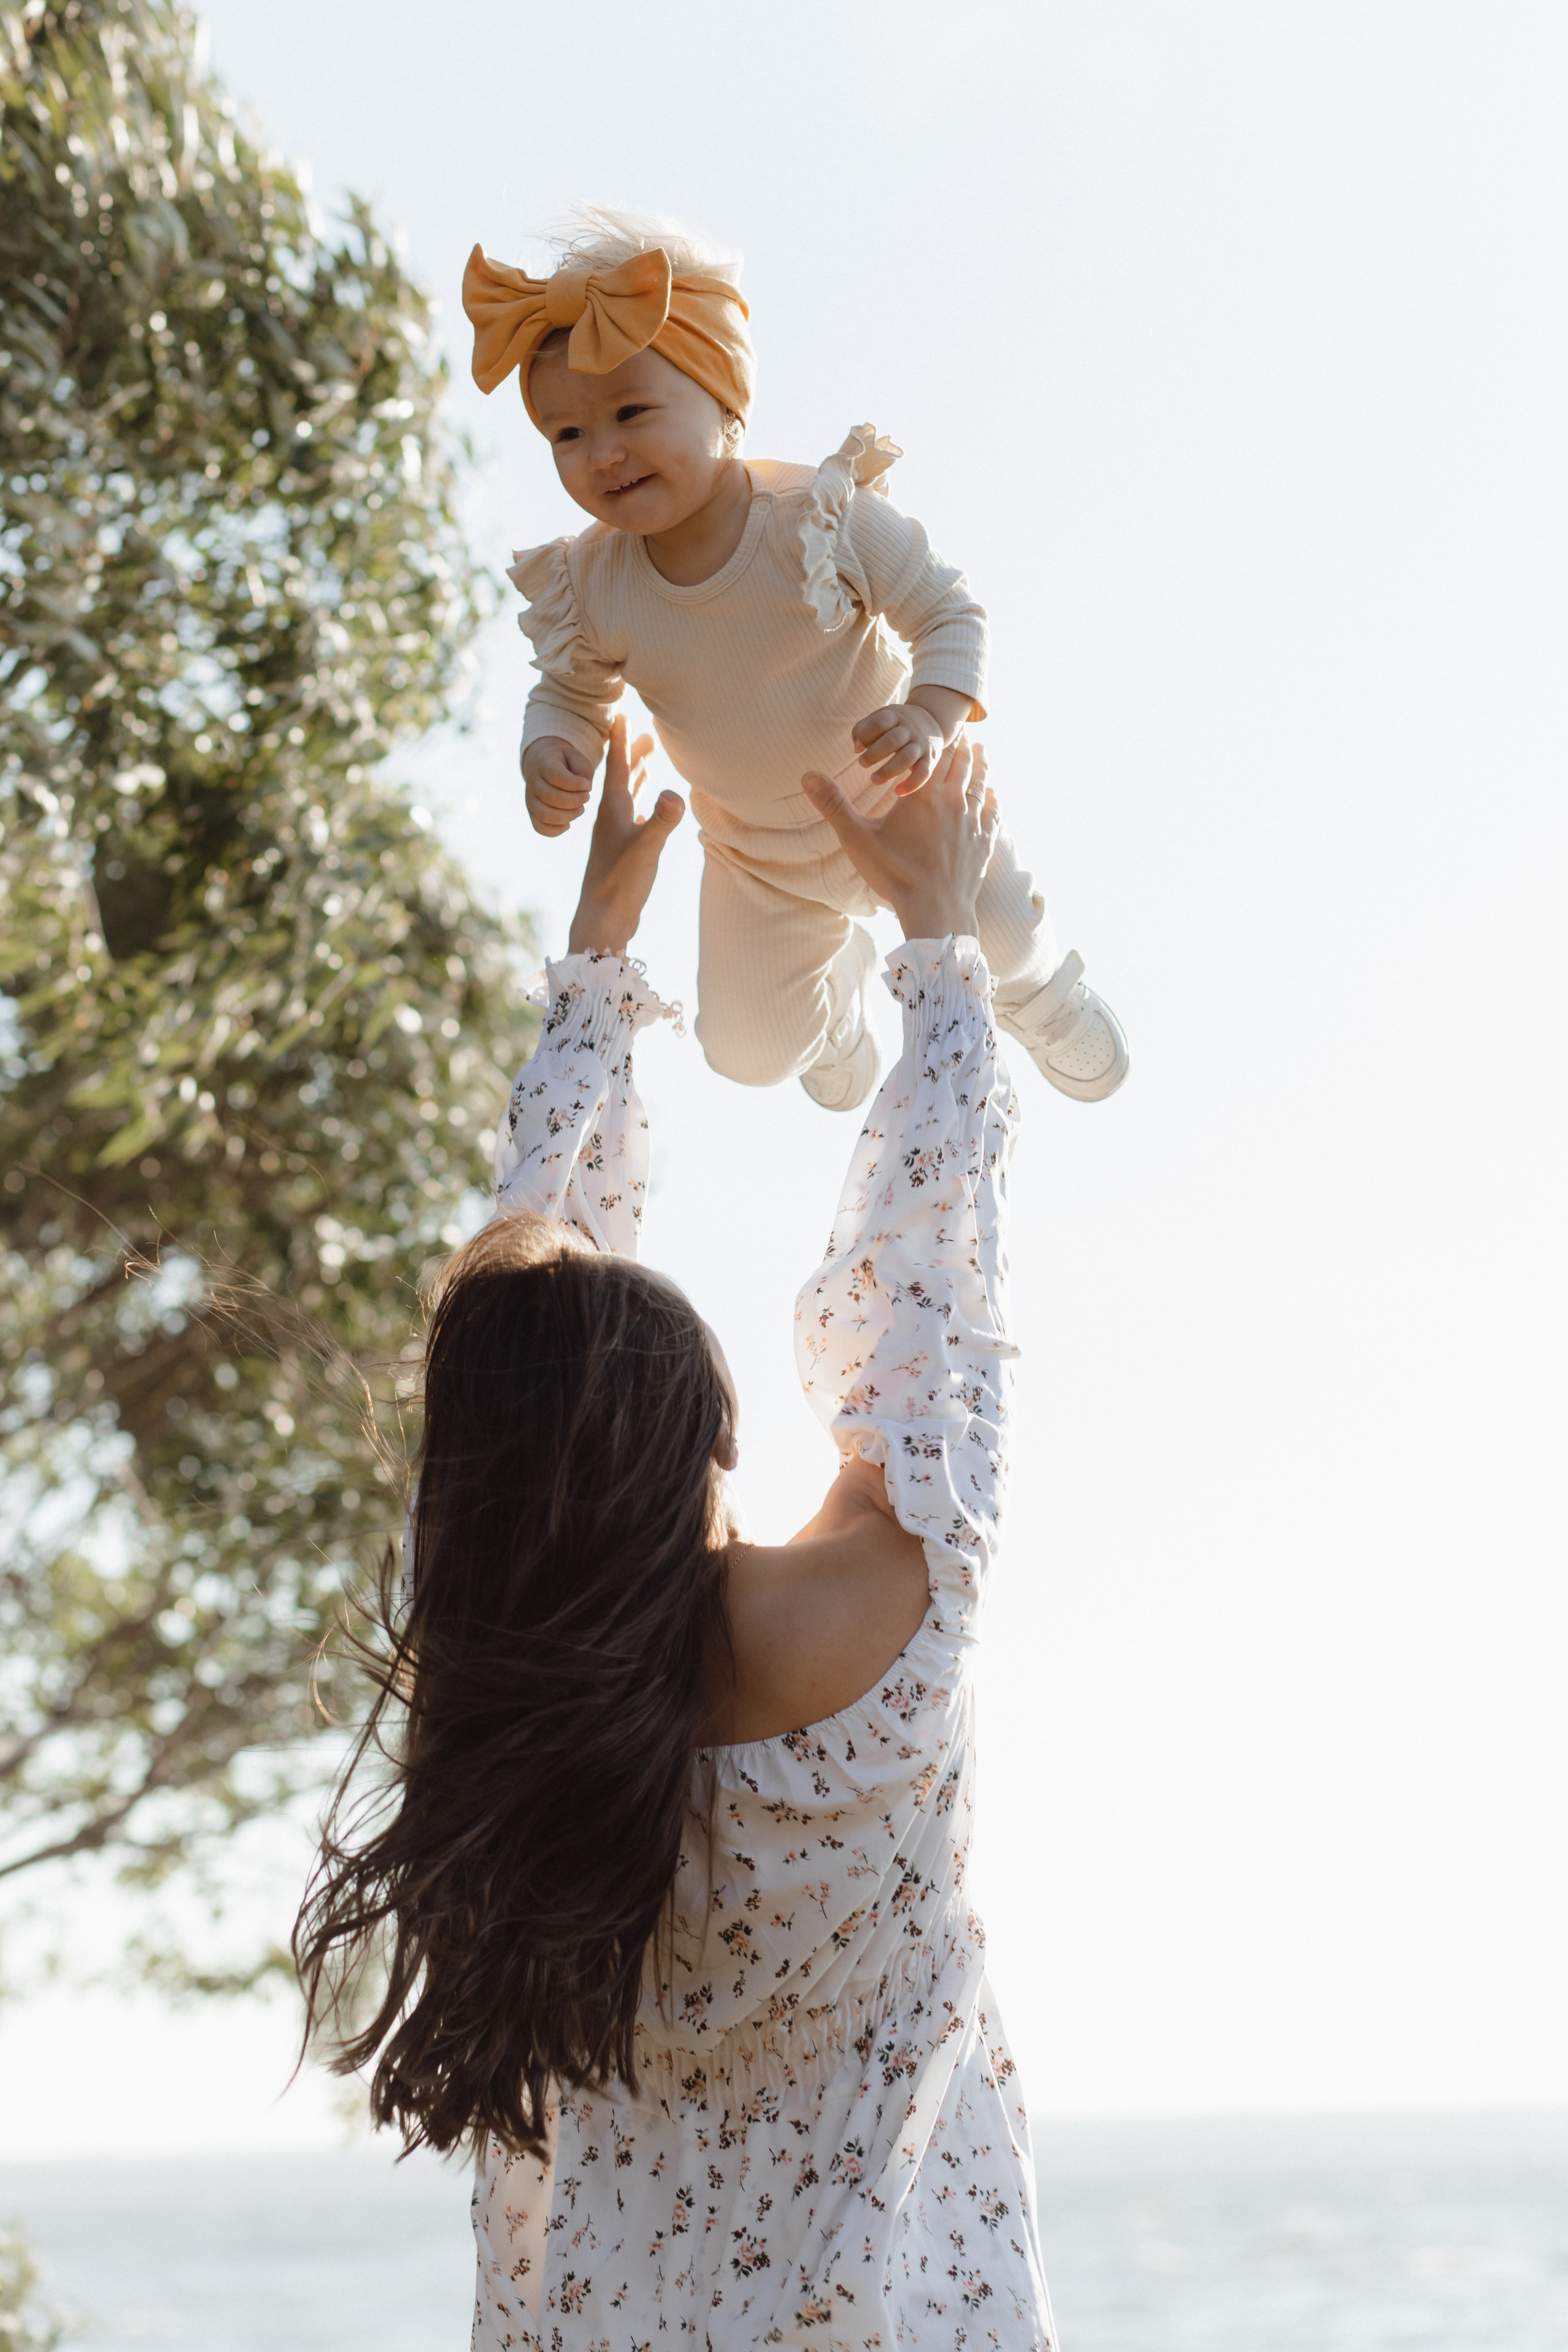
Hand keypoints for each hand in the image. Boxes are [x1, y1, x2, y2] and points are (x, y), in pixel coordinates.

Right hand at [523, 735, 603, 836]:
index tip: (586, 784)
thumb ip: (584, 770)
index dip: (574, 784)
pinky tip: (568, 823)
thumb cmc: (565, 763)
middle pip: (552, 798)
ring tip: (580, 809)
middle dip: (575, 801)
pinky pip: (540, 828)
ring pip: (546, 815)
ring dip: (569, 816)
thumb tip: (586, 789)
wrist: (543, 765)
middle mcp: (533, 782)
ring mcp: (530, 799)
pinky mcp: (532, 813)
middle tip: (586, 797)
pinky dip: (556, 830)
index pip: (556, 776)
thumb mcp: (577, 757)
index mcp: (544, 764)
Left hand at [565, 716, 684, 955]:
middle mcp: (612, 818)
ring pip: (628, 794)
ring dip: (639, 774)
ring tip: (649, 758)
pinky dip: (642, 802)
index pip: (617, 766)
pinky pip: (634, 816)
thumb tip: (675, 793)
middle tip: (648, 730)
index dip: (621, 740)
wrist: (601, 921)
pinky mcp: (624, 851)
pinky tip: (648, 806)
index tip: (620, 713)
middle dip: (634, 751)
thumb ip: (661, 822)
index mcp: (612, 810)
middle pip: (624, 775)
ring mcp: (617, 835)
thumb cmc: (619, 885)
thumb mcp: (646, 850)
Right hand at [801, 739, 996, 941]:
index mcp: (923, 795)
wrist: (935, 909)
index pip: (934, 756)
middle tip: (964, 733)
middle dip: (962, 747)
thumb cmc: (895, 874)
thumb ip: (833, 804)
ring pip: (980, 784)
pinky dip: (992, 798)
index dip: (937, 740)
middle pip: (961, 765)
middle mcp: (952, 802)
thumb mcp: (858, 838)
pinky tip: (993, 795)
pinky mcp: (984, 843)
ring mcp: (972, 823)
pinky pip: (992, 813)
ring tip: (982, 751)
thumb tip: (807, 775)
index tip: (940, 727)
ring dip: (981, 765)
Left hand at [850, 684, 973, 795]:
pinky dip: (911, 784)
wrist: (931, 721)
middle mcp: (909, 730)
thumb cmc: (897, 724)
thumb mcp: (881, 718)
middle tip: (862, 763)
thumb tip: (857, 748)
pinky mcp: (930, 760)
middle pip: (893, 740)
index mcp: (895, 717)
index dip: (866, 735)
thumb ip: (863, 729)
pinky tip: (898, 792)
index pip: (880, 722)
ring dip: (888, 771)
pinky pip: (923, 773)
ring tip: (874, 780)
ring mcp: (921, 745)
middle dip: (875, 753)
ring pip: (907, 757)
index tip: (858, 748)